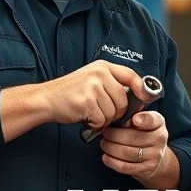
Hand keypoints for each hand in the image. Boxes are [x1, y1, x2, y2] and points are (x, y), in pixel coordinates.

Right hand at [0, 60, 153, 142]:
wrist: (46, 99)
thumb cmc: (70, 92)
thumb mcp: (91, 79)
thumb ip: (111, 83)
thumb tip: (135, 96)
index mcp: (102, 66)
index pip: (130, 75)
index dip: (141, 88)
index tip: (144, 99)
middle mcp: (99, 73)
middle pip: (124, 99)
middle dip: (116, 111)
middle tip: (101, 111)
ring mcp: (93, 87)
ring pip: (114, 112)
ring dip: (105, 118)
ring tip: (91, 113)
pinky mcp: (87, 101)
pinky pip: (102, 120)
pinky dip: (96, 124)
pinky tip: (85, 117)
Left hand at [100, 111, 175, 186]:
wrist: (156, 158)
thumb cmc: (145, 135)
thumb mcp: (145, 121)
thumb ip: (134, 116)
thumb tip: (117, 116)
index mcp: (158, 124)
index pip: (152, 120)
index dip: (143, 119)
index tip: (134, 119)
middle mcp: (159, 140)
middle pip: (134, 137)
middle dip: (114, 135)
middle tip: (105, 133)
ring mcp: (154, 156)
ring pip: (128, 153)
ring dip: (111, 148)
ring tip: (104, 144)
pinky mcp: (146, 170)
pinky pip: (126, 167)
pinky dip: (113, 162)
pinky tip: (106, 157)